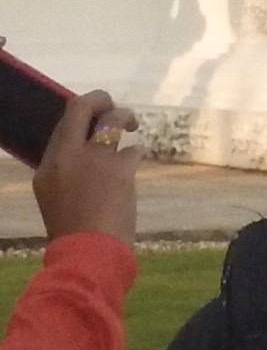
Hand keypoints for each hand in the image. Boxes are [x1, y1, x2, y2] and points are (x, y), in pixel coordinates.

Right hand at [33, 89, 139, 247]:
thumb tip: (84, 153)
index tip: (91, 119)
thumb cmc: (73, 231)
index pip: (61, 126)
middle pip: (80, 107)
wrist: (87, 251)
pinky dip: (135, 152)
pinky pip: (134, 148)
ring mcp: (93, 159)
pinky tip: (133, 161)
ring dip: (125, 118)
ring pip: (113, 119)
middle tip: (111, 105)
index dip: (80, 118)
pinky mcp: (119, 168)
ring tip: (131, 125)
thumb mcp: (56, 198)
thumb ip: (66, 173)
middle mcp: (67, 156)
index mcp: (47, 166)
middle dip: (100, 98)